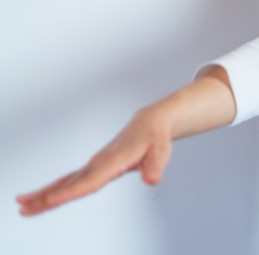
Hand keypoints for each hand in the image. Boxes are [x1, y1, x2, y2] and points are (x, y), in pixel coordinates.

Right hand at [16, 108, 172, 215]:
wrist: (149, 124)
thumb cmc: (155, 138)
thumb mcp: (162, 152)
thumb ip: (156, 166)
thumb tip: (152, 180)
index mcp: (114, 161)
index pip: (90, 181)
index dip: (72, 192)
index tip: (52, 201)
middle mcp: (100, 163)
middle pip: (70, 183)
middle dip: (47, 196)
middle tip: (23, 208)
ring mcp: (94, 165)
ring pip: (65, 182)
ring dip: (43, 194)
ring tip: (22, 206)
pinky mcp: (93, 167)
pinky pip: (70, 180)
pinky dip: (55, 189)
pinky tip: (42, 199)